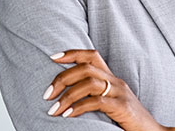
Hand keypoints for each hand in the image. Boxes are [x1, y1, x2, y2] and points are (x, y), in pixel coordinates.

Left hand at [43, 49, 174, 130]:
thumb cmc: (128, 121)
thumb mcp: (110, 104)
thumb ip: (93, 97)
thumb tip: (65, 97)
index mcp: (112, 78)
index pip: (91, 55)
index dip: (71, 53)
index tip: (52, 57)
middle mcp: (116, 81)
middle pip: (85, 68)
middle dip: (62, 79)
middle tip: (46, 94)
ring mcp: (120, 93)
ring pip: (89, 83)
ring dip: (67, 96)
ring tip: (53, 110)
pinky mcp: (123, 107)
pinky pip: (97, 102)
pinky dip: (78, 108)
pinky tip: (68, 115)